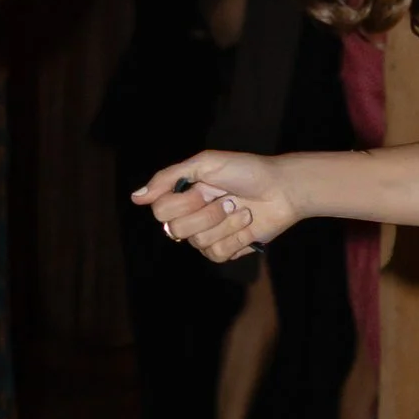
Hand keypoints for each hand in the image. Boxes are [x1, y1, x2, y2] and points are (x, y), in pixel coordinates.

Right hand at [131, 149, 300, 261]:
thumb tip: (136, 197)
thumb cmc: (246, 171)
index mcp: (182, 195)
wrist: (282, 189)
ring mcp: (208, 235)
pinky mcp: (226, 249)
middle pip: (175, 231)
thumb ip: (169, 178)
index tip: (204, 189)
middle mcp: (191, 216)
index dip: (182, 204)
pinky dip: (236, 238)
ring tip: (242, 210)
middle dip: (206, 214)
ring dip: (226, 224)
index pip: (160, 212)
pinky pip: (217, 254)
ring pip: (199, 243)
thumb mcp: (205, 164)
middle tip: (227, 200)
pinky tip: (247, 225)